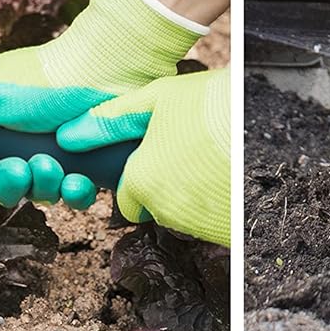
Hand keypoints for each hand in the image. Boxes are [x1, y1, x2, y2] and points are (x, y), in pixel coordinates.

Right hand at [0, 0, 203, 201]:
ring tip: (52, 163)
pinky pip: (73, 194)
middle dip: (8, 184)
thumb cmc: (44, 77)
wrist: (106, 68)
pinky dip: (75, 191)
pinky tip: (79, 178)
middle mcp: (17, 144)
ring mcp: (52, 156)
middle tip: (20, 167)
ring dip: (41, 185)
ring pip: (36, 193)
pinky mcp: (84, 165)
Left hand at [60, 67, 229, 245]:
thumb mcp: (156, 99)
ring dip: (190, 194)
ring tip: (209, 158)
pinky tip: (223, 175)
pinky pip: (210, 223)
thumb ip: (109, 122)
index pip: (127, 197)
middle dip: (166, 185)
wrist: (262, 119)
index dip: (142, 175)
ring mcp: (196, 223)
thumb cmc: (208, 103)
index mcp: (140, 180)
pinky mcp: (224, 231)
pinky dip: (215, 206)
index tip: (160, 155)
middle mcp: (163, 208)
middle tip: (189, 151)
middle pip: (155, 206)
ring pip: (182, 214)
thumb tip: (67, 137)